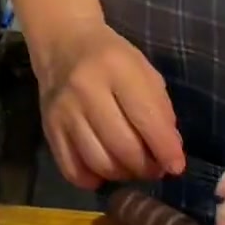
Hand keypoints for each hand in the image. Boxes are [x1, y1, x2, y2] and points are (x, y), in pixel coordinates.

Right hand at [36, 22, 185, 189]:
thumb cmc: (112, 59)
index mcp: (117, 68)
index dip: (164, 149)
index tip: (176, 167)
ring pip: (99, 162)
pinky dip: (93, 179)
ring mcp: (63, 112)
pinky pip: (72, 170)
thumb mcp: (144, 72)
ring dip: (123, 174)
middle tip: (154, 168)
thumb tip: (168, 154)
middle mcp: (85, 89)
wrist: (63, 45)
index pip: (145, 117)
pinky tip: (105, 170)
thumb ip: (159, 110)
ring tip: (132, 168)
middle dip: (145, 166)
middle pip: (122, 146)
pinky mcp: (48, 129)